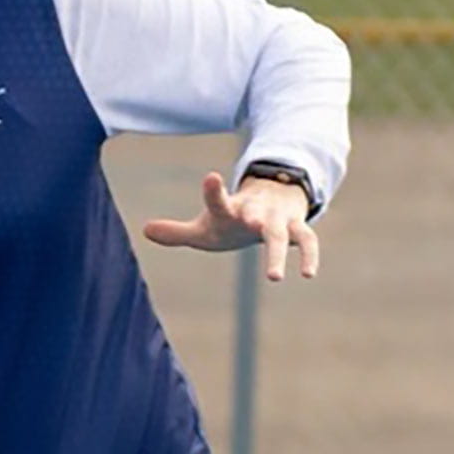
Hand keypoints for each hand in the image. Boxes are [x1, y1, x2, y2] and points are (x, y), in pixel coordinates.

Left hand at [142, 170, 319, 281]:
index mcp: (229, 209)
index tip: (212, 176)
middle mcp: (255, 211)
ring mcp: (278, 219)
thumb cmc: (232, 218)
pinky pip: (307, 240)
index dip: (214, 190)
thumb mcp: (204, 228)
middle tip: (249, 222)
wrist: (272, 200)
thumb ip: (177, 232)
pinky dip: (309, 255)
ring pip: (282, 233)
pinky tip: (308, 274)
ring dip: (278, 252)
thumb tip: (144, 230)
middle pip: (254, 214)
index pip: (219, 200)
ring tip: (273, 277)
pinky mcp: (296, 228)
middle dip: (253, 216)